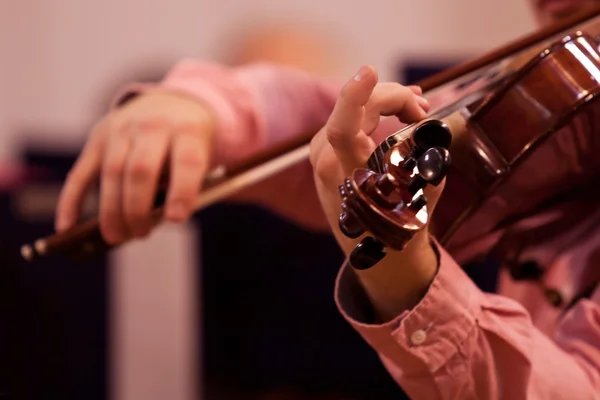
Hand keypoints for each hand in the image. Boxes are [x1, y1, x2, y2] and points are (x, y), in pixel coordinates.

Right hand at [55, 91, 216, 243]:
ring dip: (112, 211)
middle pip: (140, 170)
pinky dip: (72, 201)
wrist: (169, 104)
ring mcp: (120, 130)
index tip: (175, 219)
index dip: (182, 191)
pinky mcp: (97, 138)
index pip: (186, 161)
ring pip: (111, 173)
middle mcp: (152, 125)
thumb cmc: (190, 144)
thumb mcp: (203, 155)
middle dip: (138, 209)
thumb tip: (162, 221)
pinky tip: (67, 227)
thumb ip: (190, 184)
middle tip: (141, 234)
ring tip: (118, 237)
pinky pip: (81, 173)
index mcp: (188, 130)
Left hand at [309, 65, 443, 317]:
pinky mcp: (324, 152)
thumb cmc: (399, 229)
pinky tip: (399, 109)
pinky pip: (348, 121)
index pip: (342, 128)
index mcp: (345, 175)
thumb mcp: (419, 195)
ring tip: (419, 108)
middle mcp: (326, 161)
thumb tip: (426, 123)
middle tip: (425, 109)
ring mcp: (321, 155)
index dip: (355, 96)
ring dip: (386, 102)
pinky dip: (374, 111)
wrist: (375, 256)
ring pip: (353, 111)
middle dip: (394, 98)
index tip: (370, 71)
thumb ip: (421, 157)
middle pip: (356, 109)